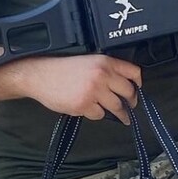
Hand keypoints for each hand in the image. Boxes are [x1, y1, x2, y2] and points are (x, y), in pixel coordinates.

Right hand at [11, 54, 140, 123]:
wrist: (40, 75)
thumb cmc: (62, 69)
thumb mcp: (88, 61)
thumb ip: (106, 70)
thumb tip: (123, 85)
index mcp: (105, 62)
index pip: (133, 72)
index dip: (137, 83)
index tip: (137, 89)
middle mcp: (102, 75)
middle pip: (128, 92)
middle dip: (131, 102)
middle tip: (130, 107)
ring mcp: (94, 91)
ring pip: (117, 106)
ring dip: (119, 113)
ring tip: (121, 117)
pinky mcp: (84, 105)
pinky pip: (99, 114)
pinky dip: (96, 114)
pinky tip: (89, 109)